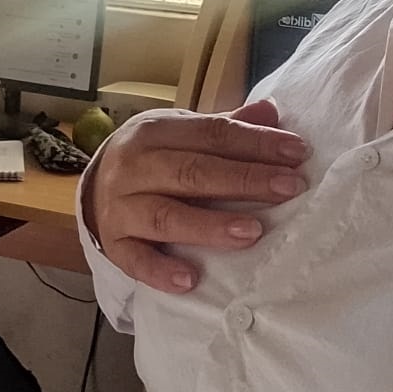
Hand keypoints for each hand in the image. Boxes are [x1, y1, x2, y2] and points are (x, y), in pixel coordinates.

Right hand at [83, 99, 307, 294]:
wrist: (94, 184)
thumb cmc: (152, 157)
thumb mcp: (181, 133)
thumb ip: (225, 127)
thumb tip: (272, 111)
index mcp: (154, 131)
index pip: (211, 134)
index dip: (255, 142)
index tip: (297, 153)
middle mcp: (133, 166)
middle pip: (192, 173)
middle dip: (244, 180)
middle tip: (289, 188)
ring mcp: (120, 207)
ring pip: (166, 216)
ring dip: (210, 225)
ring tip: (253, 232)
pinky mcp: (113, 244)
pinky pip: (136, 260)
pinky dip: (161, 271)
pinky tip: (191, 280)